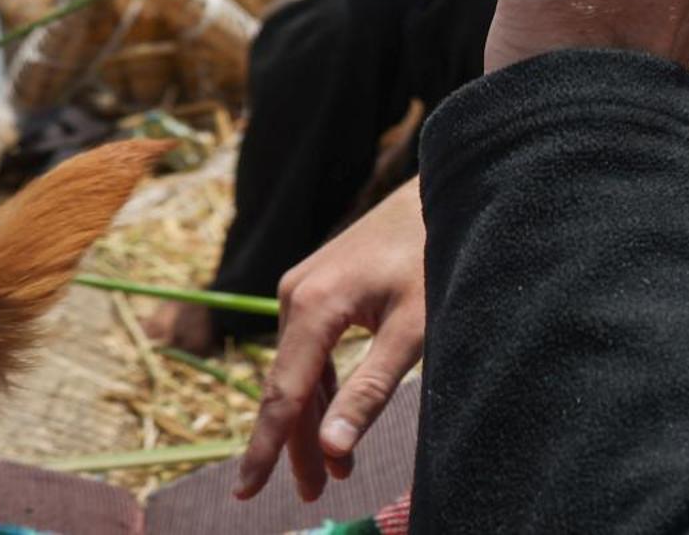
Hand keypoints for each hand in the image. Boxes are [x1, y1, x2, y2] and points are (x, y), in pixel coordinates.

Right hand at [233, 178, 425, 501]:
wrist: (442, 192)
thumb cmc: (434, 257)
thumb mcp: (413, 329)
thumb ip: (370, 389)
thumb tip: (331, 450)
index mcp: (314, 306)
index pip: (284, 394)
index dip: (266, 449)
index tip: (247, 493)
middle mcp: (295, 295)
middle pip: (289, 386)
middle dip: (297, 445)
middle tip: (313, 496)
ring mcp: (303, 287)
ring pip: (298, 370)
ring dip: (311, 420)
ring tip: (332, 474)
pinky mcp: (317, 285)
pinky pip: (308, 348)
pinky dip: (320, 387)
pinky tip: (333, 421)